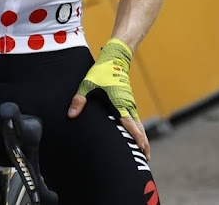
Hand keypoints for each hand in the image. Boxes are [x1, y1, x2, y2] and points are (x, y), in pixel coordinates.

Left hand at [68, 38, 149, 159]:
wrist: (115, 58)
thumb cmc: (101, 71)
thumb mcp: (88, 84)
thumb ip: (79, 100)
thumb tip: (72, 115)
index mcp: (119, 103)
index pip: (130, 124)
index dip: (137, 138)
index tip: (142, 149)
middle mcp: (127, 105)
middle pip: (139, 128)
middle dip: (143, 143)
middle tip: (146, 159)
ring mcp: (129, 104)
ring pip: (138, 124)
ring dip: (142, 137)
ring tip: (144, 152)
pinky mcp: (128, 102)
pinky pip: (135, 119)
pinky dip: (138, 130)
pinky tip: (136, 136)